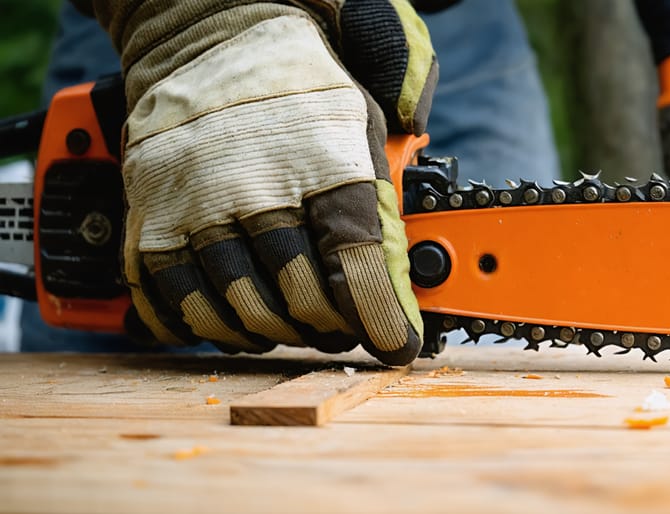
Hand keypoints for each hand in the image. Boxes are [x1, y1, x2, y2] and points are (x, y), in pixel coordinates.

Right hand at [108, 1, 435, 364]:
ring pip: (235, 314)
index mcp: (319, 161)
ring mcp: (191, 207)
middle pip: (299, 300)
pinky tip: (234, 319)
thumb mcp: (362, 129)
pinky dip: (207, 328)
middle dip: (332, 330)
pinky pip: (171, 305)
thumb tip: (402, 281)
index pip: (355, 265)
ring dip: (274, 335)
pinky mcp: (147, 220)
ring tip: (293, 323)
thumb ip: (383, 202)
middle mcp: (251, 187)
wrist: (212, 41)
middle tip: (343, 326)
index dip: (382, 319)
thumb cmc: (299, 94)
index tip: (396, 344)